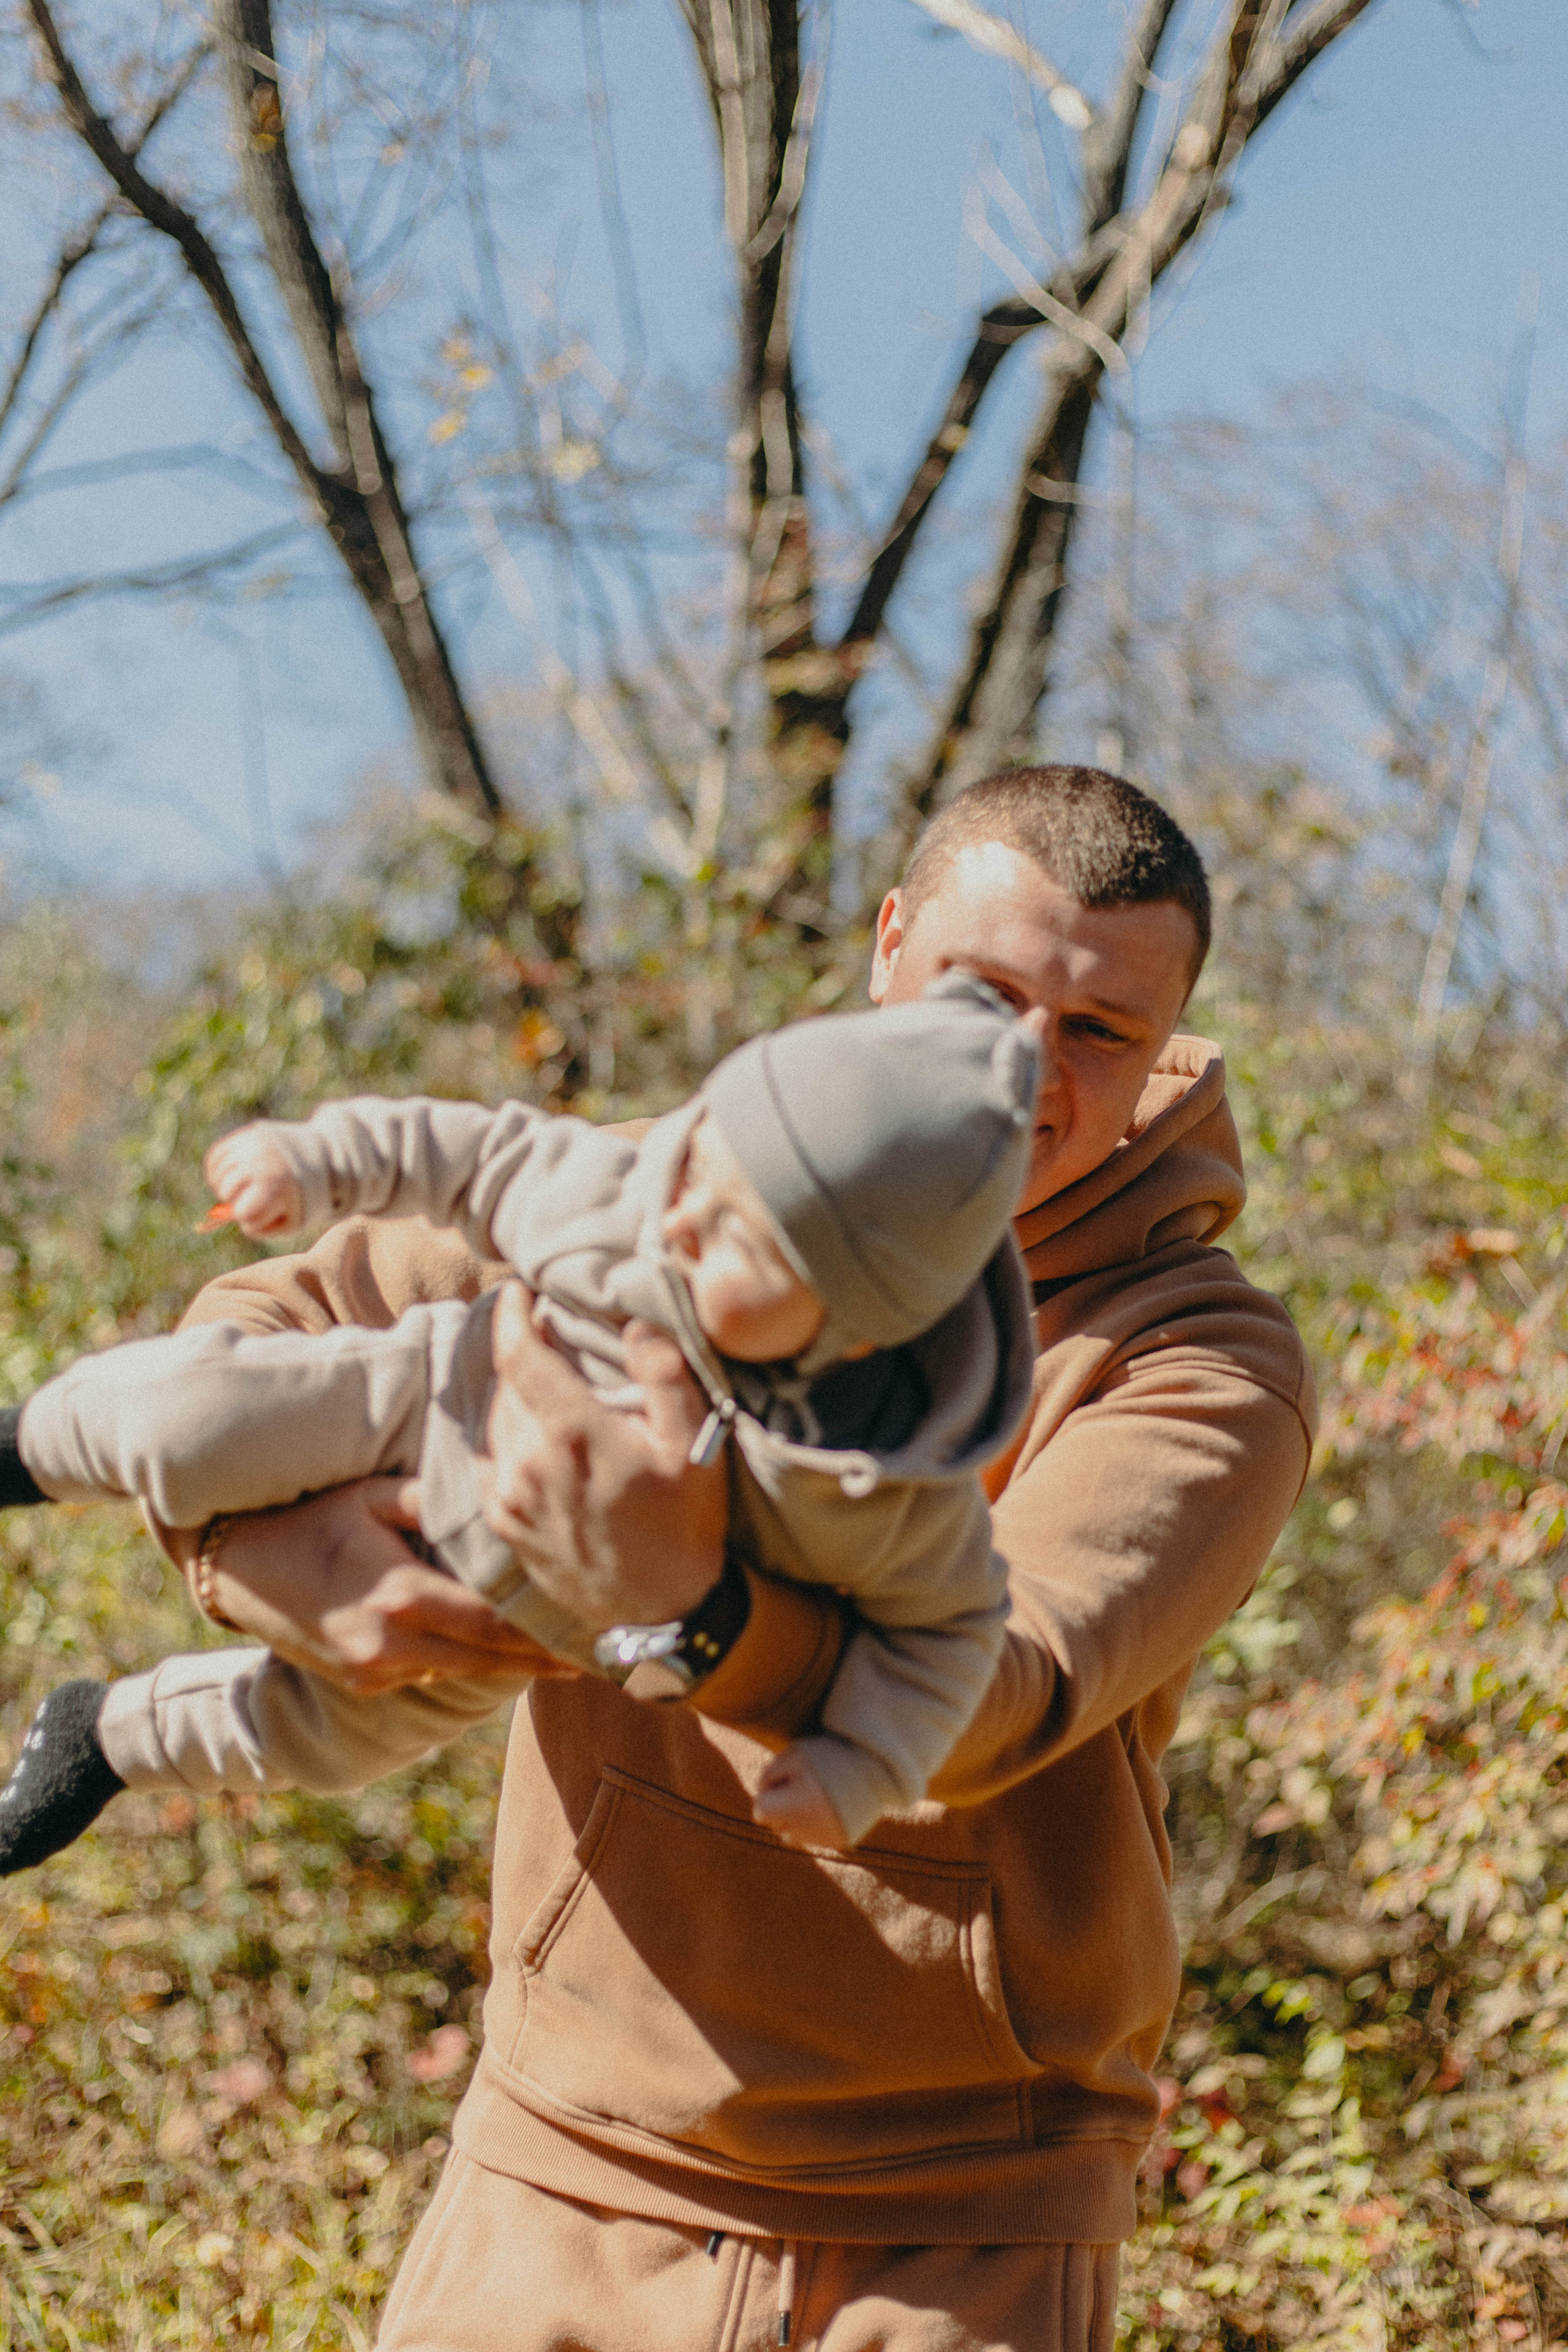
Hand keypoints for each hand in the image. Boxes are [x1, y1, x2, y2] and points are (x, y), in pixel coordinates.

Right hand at [199, 1477, 576, 1694]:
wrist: (236, 1568)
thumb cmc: (308, 1516)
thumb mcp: (369, 1494)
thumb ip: (432, 1499)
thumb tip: (495, 1487)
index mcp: (401, 1598)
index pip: (495, 1624)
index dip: (547, 1635)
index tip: (592, 1633)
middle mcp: (391, 1646)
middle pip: (490, 1659)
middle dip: (545, 1658)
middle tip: (602, 1653)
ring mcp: (374, 1673)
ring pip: (462, 1670)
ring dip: (510, 1664)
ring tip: (566, 1655)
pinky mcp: (362, 1685)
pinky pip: (429, 1673)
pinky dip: (464, 1662)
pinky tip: (502, 1654)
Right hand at [204, 1126, 305, 1238]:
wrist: (324, 1157)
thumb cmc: (306, 1196)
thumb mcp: (291, 1220)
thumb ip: (259, 1228)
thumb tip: (221, 1223)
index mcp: (276, 1188)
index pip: (242, 1213)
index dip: (249, 1219)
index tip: (263, 1212)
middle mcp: (261, 1163)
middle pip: (226, 1192)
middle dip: (236, 1202)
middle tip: (252, 1199)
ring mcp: (252, 1146)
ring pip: (218, 1175)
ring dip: (224, 1187)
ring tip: (242, 1189)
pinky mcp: (245, 1135)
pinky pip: (215, 1157)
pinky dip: (216, 1171)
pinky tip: (231, 1176)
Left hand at [479, 1282, 725, 1631]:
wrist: (663, 1614)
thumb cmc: (686, 1528)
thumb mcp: (694, 1447)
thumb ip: (665, 1377)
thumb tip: (636, 1324)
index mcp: (571, 1434)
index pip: (519, 1355)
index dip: (512, 1315)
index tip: (516, 1292)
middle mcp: (528, 1463)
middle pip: (505, 1384)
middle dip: (519, 1352)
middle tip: (540, 1331)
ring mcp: (510, 1498)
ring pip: (495, 1422)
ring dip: (511, 1394)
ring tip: (538, 1380)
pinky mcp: (505, 1525)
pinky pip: (490, 1461)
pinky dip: (503, 1435)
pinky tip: (528, 1434)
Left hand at [753, 1746, 847, 1848]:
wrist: (877, 1767)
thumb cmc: (830, 1756)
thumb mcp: (794, 1754)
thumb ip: (769, 1773)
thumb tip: (760, 1792)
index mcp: (795, 1805)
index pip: (760, 1811)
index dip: (768, 1793)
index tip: (784, 1781)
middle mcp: (808, 1828)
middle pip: (775, 1824)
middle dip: (780, 1806)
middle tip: (800, 1786)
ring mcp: (824, 1838)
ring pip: (791, 1835)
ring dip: (795, 1818)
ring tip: (813, 1797)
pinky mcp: (839, 1842)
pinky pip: (812, 1838)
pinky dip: (814, 1825)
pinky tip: (827, 1807)